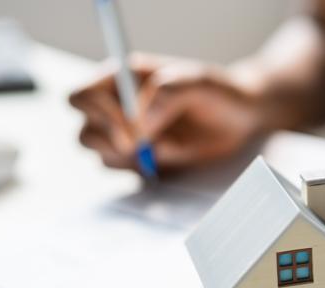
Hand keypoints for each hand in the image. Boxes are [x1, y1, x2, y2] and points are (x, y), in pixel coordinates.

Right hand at [68, 53, 265, 173]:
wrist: (242, 118)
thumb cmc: (219, 91)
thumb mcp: (198, 81)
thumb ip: (168, 94)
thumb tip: (140, 124)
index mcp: (122, 78)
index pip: (83, 96)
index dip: (98, 113)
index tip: (131, 126)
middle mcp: (117, 107)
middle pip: (85, 130)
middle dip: (107, 140)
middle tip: (139, 146)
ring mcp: (127, 136)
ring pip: (101, 153)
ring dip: (125, 157)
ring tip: (164, 146)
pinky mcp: (141, 160)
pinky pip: (125, 171)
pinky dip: (141, 169)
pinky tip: (169, 156)